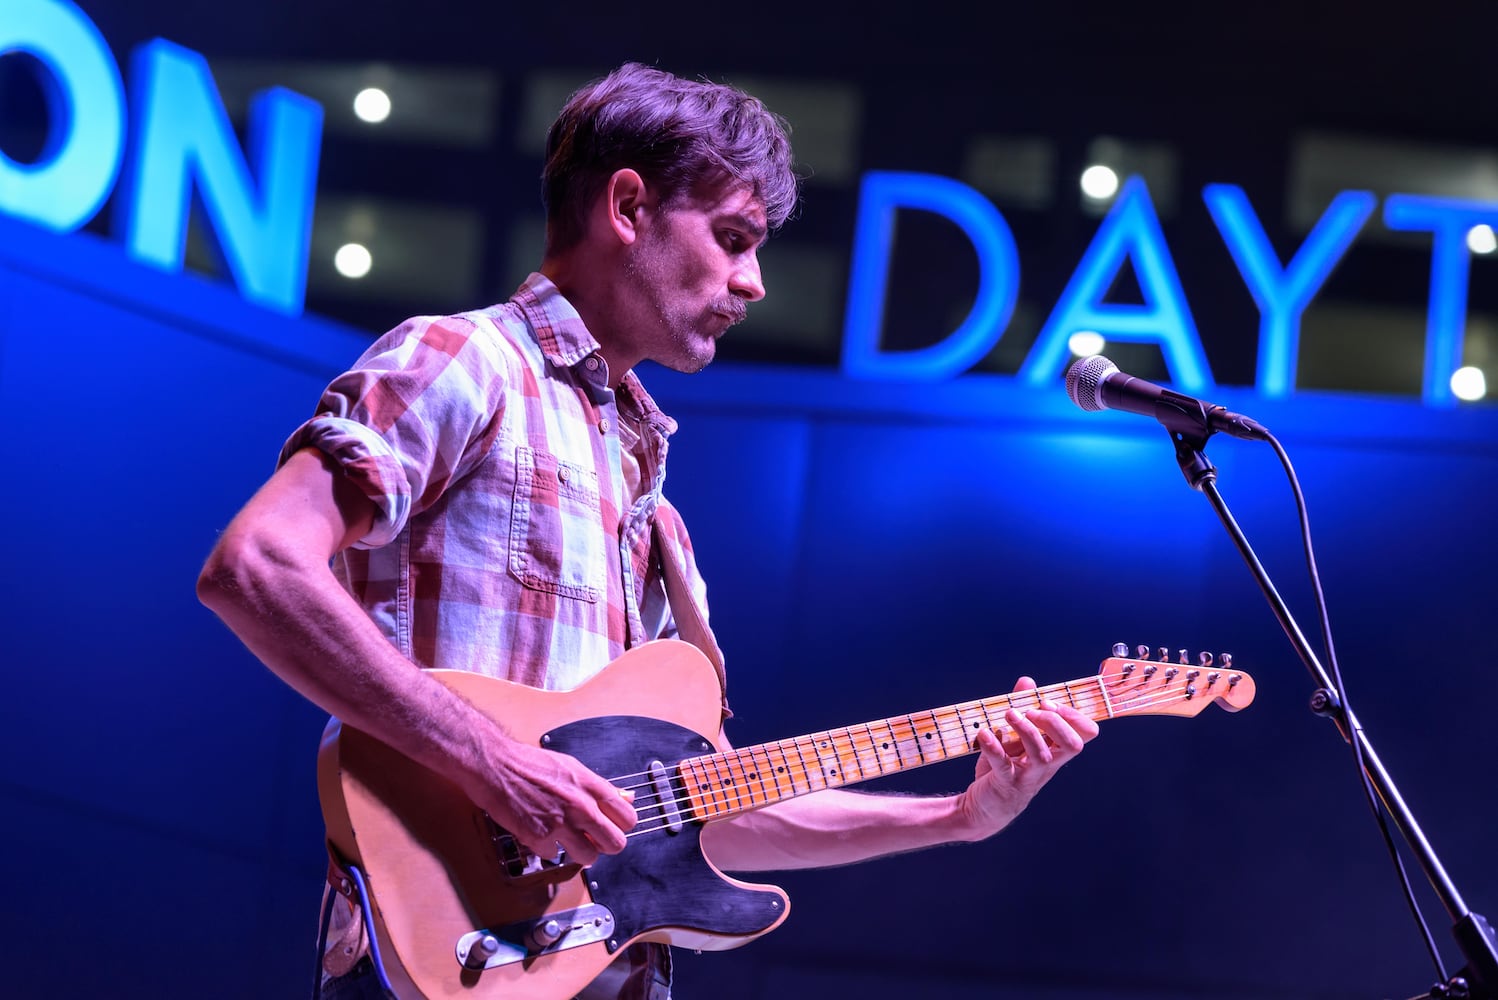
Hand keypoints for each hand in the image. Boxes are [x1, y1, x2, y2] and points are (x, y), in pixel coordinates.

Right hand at [466, 735, 637, 867]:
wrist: (496, 764)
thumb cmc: (530, 764)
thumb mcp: (572, 768)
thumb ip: (601, 787)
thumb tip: (628, 797)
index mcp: (591, 786)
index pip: (628, 818)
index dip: (620, 826)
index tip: (611, 827)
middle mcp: (580, 806)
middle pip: (615, 843)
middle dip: (605, 845)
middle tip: (593, 840)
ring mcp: (560, 823)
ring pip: (589, 857)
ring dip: (578, 852)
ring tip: (567, 840)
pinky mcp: (538, 837)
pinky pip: (554, 856)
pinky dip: (547, 849)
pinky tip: (540, 833)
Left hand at [958, 676, 1098, 838]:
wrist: (982, 808)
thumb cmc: (1003, 770)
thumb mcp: (1013, 738)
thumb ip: (1022, 709)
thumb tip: (1027, 681)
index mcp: (1054, 752)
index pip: (1085, 734)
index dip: (1073, 715)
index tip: (1047, 702)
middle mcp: (1046, 766)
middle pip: (1073, 745)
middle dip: (1055, 722)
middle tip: (1031, 711)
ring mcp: (1028, 777)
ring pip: (1042, 755)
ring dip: (1026, 730)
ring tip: (1008, 714)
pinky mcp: (1005, 784)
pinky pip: (1003, 765)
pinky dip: (993, 747)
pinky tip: (983, 733)